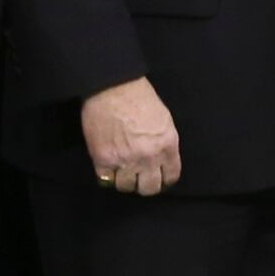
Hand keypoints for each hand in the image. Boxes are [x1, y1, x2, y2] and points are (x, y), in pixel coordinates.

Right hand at [82, 78, 182, 197]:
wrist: (112, 87)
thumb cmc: (140, 97)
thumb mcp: (164, 120)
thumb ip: (164, 143)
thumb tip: (161, 160)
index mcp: (167, 145)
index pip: (171, 176)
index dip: (164, 179)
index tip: (158, 178)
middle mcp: (148, 157)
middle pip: (149, 188)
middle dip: (145, 185)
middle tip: (139, 178)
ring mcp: (125, 160)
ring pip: (126, 187)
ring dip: (124, 181)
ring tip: (121, 171)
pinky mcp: (103, 159)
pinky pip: (106, 180)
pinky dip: (106, 176)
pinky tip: (108, 168)